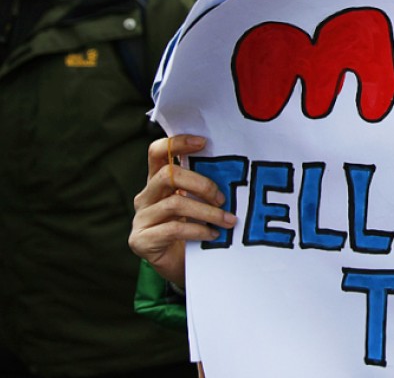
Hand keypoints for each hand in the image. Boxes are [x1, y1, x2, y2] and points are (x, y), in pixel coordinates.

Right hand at [129, 135, 236, 286]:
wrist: (183, 269)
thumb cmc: (195, 230)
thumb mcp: (200, 203)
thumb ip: (204, 187)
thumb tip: (234, 172)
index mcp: (158, 182)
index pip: (158, 152)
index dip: (177, 143)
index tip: (203, 142)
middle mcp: (146, 197)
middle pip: (167, 176)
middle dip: (201, 184)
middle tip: (223, 198)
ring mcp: (141, 219)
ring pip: (174, 203)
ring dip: (207, 212)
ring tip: (227, 220)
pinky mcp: (141, 240)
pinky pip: (173, 229)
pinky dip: (198, 230)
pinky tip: (213, 236)